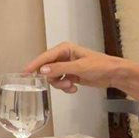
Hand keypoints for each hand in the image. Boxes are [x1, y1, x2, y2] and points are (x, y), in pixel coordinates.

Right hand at [24, 41, 138, 106]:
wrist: (113, 74)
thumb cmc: (99, 66)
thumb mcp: (79, 67)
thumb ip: (60, 69)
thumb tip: (42, 71)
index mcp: (64, 49)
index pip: (45, 57)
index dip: (34, 65)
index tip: (24, 73)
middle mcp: (63, 56)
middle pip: (47, 69)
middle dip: (53, 78)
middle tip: (63, 82)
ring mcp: (67, 66)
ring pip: (53, 78)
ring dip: (60, 84)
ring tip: (71, 86)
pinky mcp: (70, 75)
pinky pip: (60, 83)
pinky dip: (65, 87)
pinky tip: (74, 88)